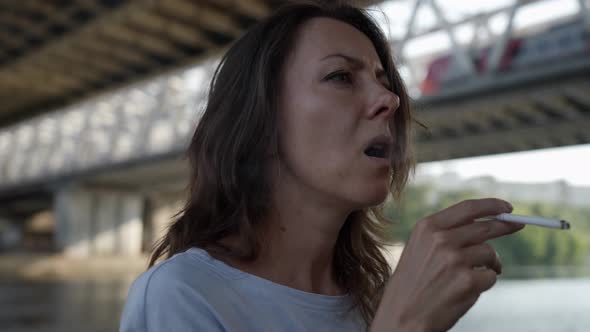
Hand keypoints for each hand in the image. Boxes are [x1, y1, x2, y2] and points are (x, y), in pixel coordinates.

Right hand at [370, 198, 524, 331]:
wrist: (402, 317)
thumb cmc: (411, 286)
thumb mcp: (418, 248)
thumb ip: (444, 234)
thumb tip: (482, 224)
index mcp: (427, 227)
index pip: (468, 208)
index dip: (491, 205)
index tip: (506, 207)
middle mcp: (441, 239)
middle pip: (485, 227)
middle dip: (504, 226)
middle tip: (516, 225)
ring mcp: (455, 259)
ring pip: (490, 253)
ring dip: (489, 264)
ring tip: (474, 276)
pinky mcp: (468, 281)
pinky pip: (490, 277)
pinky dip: (484, 283)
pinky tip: (465, 290)